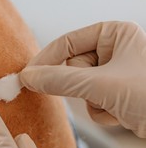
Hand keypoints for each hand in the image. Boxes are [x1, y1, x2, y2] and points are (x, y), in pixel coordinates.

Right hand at [19, 21, 145, 136]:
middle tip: (95, 93)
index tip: (27, 77)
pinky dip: (101, 112)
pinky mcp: (114, 94)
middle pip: (71, 68)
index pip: (66, 43)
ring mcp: (113, 74)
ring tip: (116, 104)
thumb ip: (60, 80)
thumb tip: (28, 77)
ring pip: (79, 89)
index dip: (45, 60)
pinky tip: (121, 113)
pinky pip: (90, 102)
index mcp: (113, 34)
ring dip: (92, 102)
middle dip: (80, 87)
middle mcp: (113, 50)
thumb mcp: (101, 84)